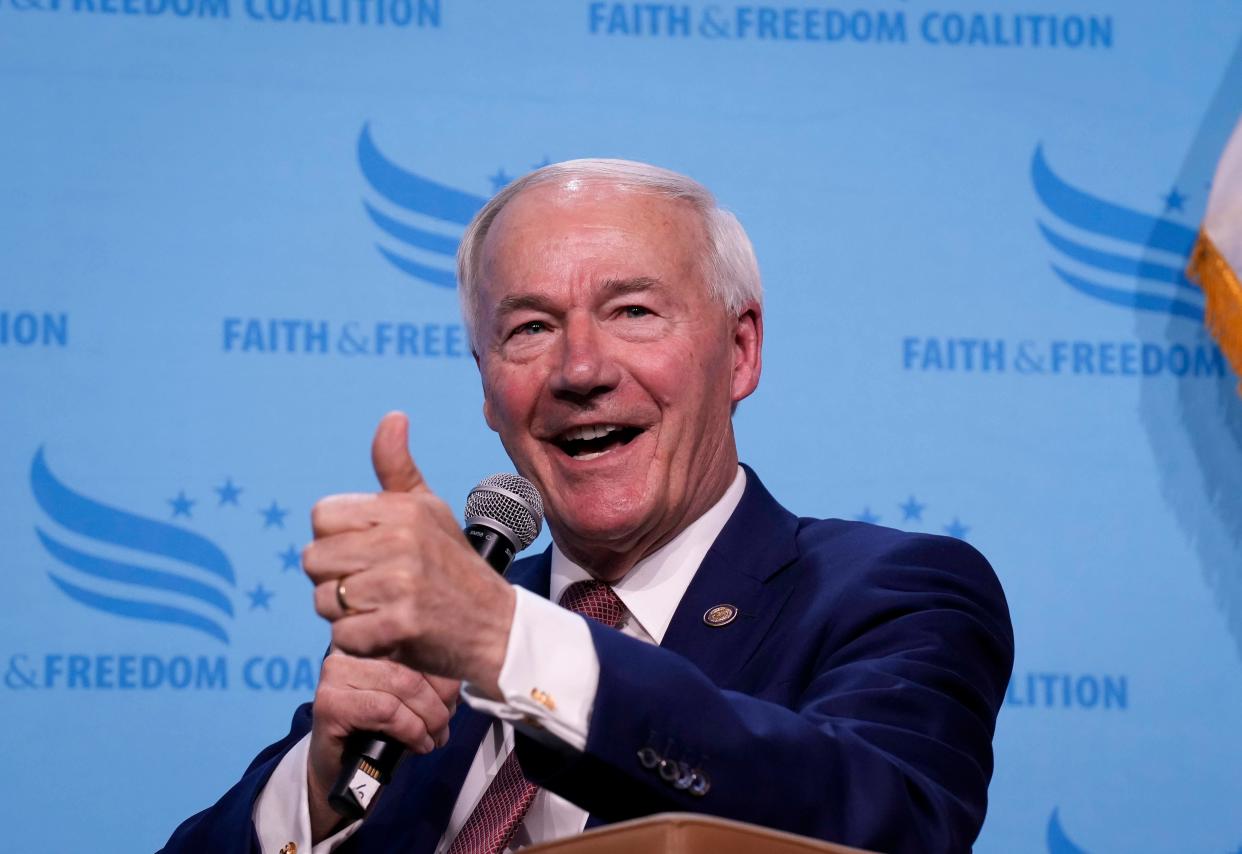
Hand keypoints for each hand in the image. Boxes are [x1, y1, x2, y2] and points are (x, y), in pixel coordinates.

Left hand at [302, 411, 515, 691]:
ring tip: (381, 610)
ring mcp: (402, 583)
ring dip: (345, 615)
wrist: (498, 626)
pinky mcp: (402, 624)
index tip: (365, 554)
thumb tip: (392, 417)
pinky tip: (388, 633)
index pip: (322, 516)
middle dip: (334, 580)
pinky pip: (342, 635)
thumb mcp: (430, 510)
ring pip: (324, 600)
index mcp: (403, 509)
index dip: (335, 539)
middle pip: (314, 560)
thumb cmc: (455, 568)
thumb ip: (398, 469)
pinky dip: (359, 642)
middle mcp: (402, 540)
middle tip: (372, 588)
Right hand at [306, 651, 458, 840]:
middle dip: (438, 702)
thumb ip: (428, 679)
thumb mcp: (408, 697)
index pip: (418, 644)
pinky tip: (418, 744)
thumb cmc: (378, 730)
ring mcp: (335, 675)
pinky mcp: (329, 704)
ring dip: (428, 719)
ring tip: (434, 738)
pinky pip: (386, 710)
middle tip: (444, 727)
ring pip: (402, 686)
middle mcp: (349, 649)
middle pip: (412, 667)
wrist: (342, 770)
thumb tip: (459, 676)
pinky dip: (410, 730)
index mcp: (371, 639)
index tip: (453, 702)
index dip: (444, 676)